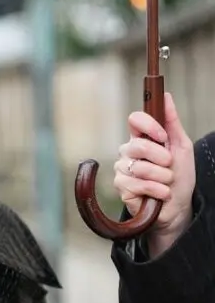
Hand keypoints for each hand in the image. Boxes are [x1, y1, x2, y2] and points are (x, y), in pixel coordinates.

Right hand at [113, 93, 194, 256]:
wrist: (178, 206)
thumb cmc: (180, 177)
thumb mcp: (181, 146)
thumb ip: (172, 122)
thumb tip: (165, 96)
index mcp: (141, 139)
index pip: (134, 120)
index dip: (148, 126)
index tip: (162, 137)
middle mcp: (128, 152)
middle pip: (137, 145)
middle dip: (161, 158)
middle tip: (169, 166)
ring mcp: (123, 169)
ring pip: (139, 167)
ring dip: (162, 177)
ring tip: (166, 183)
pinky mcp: (121, 187)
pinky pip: (136, 183)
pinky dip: (156, 190)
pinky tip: (160, 194)